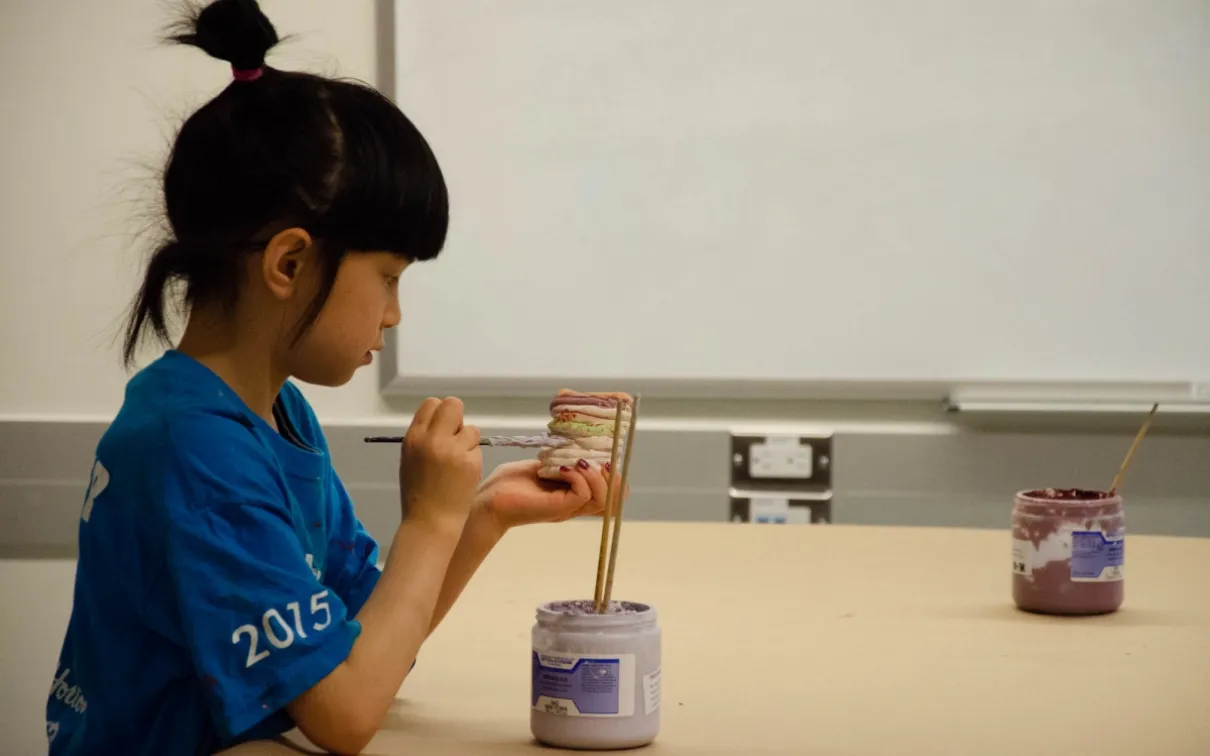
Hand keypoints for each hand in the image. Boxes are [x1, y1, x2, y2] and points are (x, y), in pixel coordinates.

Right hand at [398, 397, 481, 529]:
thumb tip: (442, 423)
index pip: (432, 404)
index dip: (440, 415)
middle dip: (457, 419)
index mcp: (413, 438)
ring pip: (471, 428)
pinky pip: (477, 448)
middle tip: (455, 440)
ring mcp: (453, 449)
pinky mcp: (471, 462)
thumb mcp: (411, 459)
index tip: (442, 430)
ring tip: (458, 463)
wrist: (430, 522)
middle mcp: (432, 439)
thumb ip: (425, 438)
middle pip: (453, 404)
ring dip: (467, 442)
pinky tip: (464, 474)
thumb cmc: (418, 494)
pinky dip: (473, 458)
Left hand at [474, 459, 628, 532]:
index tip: (603, 456)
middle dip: (613, 477)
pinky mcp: (558, 508)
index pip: (613, 495)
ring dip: (596, 476)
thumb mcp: (544, 466)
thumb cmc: (511, 484)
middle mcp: (576, 504)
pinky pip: (583, 495)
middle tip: (597, 461)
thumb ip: (563, 460)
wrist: (489, 500)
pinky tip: (563, 468)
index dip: (616, 477)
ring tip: (579, 463)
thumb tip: (579, 446)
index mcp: (575, 495)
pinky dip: (579, 477)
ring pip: (604, 499)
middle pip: (615, 501)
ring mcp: (568, 508)